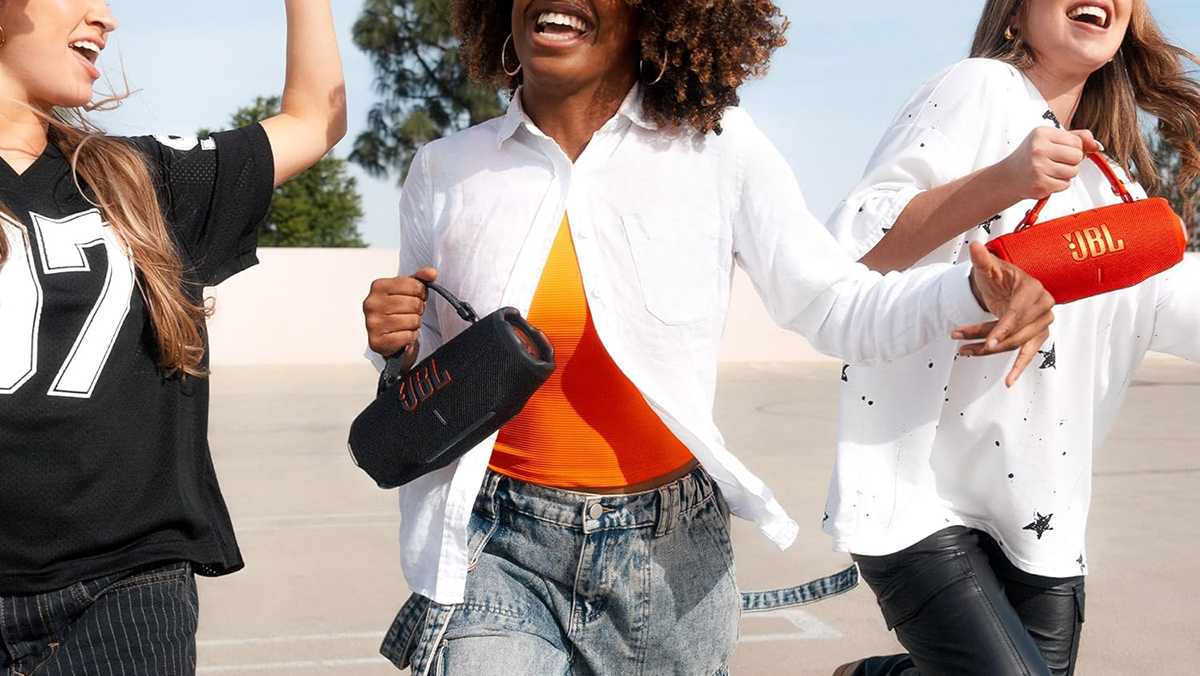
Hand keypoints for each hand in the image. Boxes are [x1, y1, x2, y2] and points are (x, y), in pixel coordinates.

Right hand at [363, 268, 437, 365]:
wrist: (388, 336)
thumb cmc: (398, 310)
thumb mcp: (408, 290)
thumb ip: (420, 278)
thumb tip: (432, 273)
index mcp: (378, 286)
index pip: (415, 285)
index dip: (422, 293)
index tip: (416, 298)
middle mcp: (371, 303)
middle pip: (414, 304)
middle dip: (418, 310)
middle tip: (410, 313)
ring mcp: (372, 323)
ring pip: (412, 320)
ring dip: (415, 324)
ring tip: (406, 324)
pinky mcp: (376, 342)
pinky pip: (407, 336)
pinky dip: (410, 337)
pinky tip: (402, 335)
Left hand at [955, 243, 1054, 386]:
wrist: (1004, 285)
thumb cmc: (997, 276)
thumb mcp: (987, 267)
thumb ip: (981, 259)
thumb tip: (974, 246)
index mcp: (1032, 289)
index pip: (1017, 313)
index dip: (1001, 328)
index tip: (988, 341)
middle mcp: (1042, 306)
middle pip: (1013, 331)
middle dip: (984, 337)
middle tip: (957, 338)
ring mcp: (1042, 322)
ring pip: (1013, 344)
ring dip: (987, 350)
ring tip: (964, 349)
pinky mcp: (1037, 335)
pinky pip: (1028, 353)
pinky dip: (1018, 368)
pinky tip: (1009, 380)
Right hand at [997, 127, 1103, 202]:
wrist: (1009, 177)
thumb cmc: (1031, 156)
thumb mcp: (1050, 140)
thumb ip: (1076, 138)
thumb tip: (1097, 146)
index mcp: (1041, 133)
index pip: (1077, 141)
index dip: (1074, 148)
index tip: (1059, 151)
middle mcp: (1038, 149)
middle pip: (1077, 156)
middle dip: (1072, 162)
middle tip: (1056, 162)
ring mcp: (1038, 167)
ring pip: (1073, 172)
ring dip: (1066, 174)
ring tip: (1050, 171)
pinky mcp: (1040, 184)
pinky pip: (1065, 185)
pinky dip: (1059, 184)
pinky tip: (1046, 179)